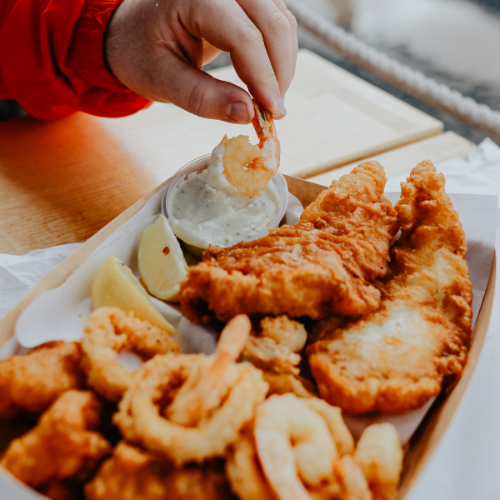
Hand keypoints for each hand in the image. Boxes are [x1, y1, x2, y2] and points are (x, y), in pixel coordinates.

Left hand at [105, 0, 297, 123]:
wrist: (133, 32)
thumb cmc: (141, 53)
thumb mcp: (163, 81)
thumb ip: (204, 98)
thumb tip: (247, 114)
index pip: (243, 36)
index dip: (263, 77)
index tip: (270, 114)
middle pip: (272, 24)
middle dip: (279, 73)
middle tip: (273, 113)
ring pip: (281, 22)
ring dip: (282, 65)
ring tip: (268, 100)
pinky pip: (277, 22)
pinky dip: (278, 54)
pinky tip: (267, 81)